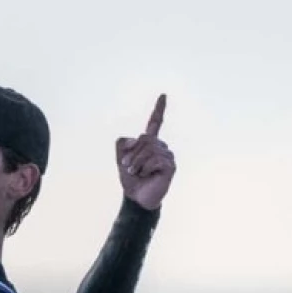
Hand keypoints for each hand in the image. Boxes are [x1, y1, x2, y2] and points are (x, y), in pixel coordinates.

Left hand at [117, 94, 175, 210]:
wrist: (136, 197)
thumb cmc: (130, 179)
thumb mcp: (120, 159)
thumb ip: (123, 144)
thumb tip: (137, 139)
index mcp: (149, 143)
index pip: (155, 123)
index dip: (158, 109)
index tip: (163, 95)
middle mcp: (161, 146)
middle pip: (144, 138)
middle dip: (131, 154)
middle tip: (127, 167)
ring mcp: (168, 155)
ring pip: (148, 149)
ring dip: (136, 163)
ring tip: (136, 173)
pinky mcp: (171, 165)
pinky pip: (154, 160)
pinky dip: (144, 168)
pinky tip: (147, 175)